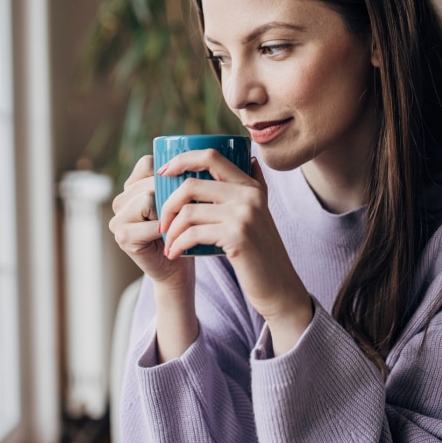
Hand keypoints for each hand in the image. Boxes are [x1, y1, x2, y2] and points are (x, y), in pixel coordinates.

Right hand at [110, 155, 193, 289]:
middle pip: (150, 182)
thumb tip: (226, 157)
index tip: (182, 192)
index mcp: (131, 187)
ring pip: (148, 198)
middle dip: (172, 196)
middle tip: (183, 214)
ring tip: (174, 226)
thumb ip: (184, 178)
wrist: (177, 267)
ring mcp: (117, 219)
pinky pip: (150, 222)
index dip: (169, 175)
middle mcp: (120, 200)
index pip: (148, 164)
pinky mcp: (122, 236)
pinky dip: (166, 230)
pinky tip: (169, 238)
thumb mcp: (183, 199)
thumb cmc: (184, 230)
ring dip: (169, 213)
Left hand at [158, 150, 312, 350]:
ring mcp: (244, 215)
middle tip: (162, 223)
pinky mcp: (237, 237)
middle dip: (168, 204)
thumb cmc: (262, 252)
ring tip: (168, 242)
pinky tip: (174, 253)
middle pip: (192, 185)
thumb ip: (254, 187)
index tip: (163, 172)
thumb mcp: (262, 213)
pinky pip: (193, 234)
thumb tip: (250, 158)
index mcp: (251, 186)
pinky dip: (178, 244)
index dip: (182, 159)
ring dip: (171, 229)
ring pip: (189, 211)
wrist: (279, 286)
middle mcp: (249, 195)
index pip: (211, 156)